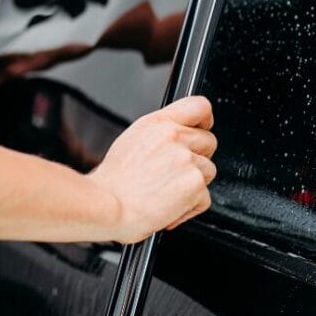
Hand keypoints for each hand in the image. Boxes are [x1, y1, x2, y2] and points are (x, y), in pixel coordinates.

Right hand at [88, 96, 216, 242]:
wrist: (107, 207)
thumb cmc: (111, 184)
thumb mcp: (130, 143)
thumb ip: (159, 136)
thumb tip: (177, 143)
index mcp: (157, 124)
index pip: (198, 106)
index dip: (205, 120)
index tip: (203, 128)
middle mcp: (174, 137)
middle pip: (208, 141)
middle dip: (198, 159)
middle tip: (177, 174)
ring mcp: (187, 159)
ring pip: (208, 171)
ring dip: (193, 186)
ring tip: (166, 195)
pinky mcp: (195, 184)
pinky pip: (204, 198)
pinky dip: (190, 208)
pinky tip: (168, 209)